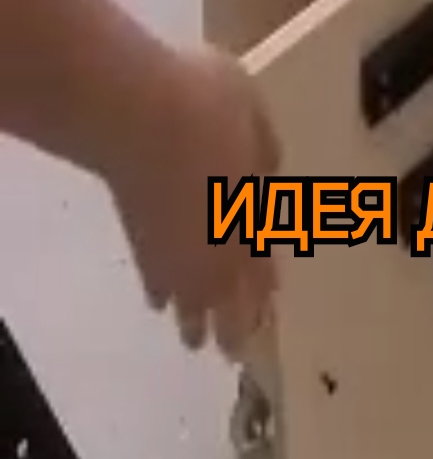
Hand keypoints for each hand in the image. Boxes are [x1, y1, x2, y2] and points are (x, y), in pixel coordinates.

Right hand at [105, 47, 279, 356]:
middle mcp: (220, 244)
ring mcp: (176, 246)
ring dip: (198, 323)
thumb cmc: (206, 104)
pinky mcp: (138, 238)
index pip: (265, 265)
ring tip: (197, 343)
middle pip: (232, 298)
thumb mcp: (256, 116)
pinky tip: (160, 304)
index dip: (267, 292)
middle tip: (236, 354)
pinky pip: (155, 278)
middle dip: (237, 327)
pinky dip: (161, 294)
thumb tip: (269, 175)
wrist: (136, 111)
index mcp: (256, 219)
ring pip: (192, 298)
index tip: (271, 312)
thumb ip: (265, 151)